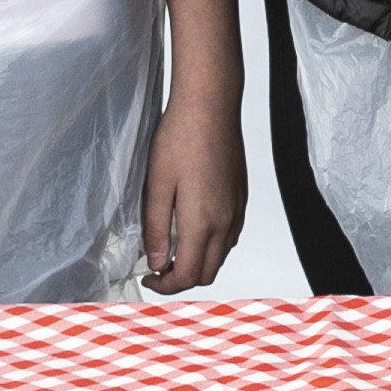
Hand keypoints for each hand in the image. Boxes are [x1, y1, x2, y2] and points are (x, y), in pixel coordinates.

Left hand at [140, 75, 246, 290]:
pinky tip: (193, 228)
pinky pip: (230, 236)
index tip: (148, 277)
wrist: (211, 105)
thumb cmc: (179, 138)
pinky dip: (212, 245)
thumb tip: (157, 262)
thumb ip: (155, 228)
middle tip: (158, 267)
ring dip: (198, 262)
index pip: (187, 275)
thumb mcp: (157, 184)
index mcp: (201, 222)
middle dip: (182, 279)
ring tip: (173, 249)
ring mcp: (237, 210)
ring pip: (221, 256)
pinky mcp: (241, 197)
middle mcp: (225, 222)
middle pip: (208, 273)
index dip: (166, 285)